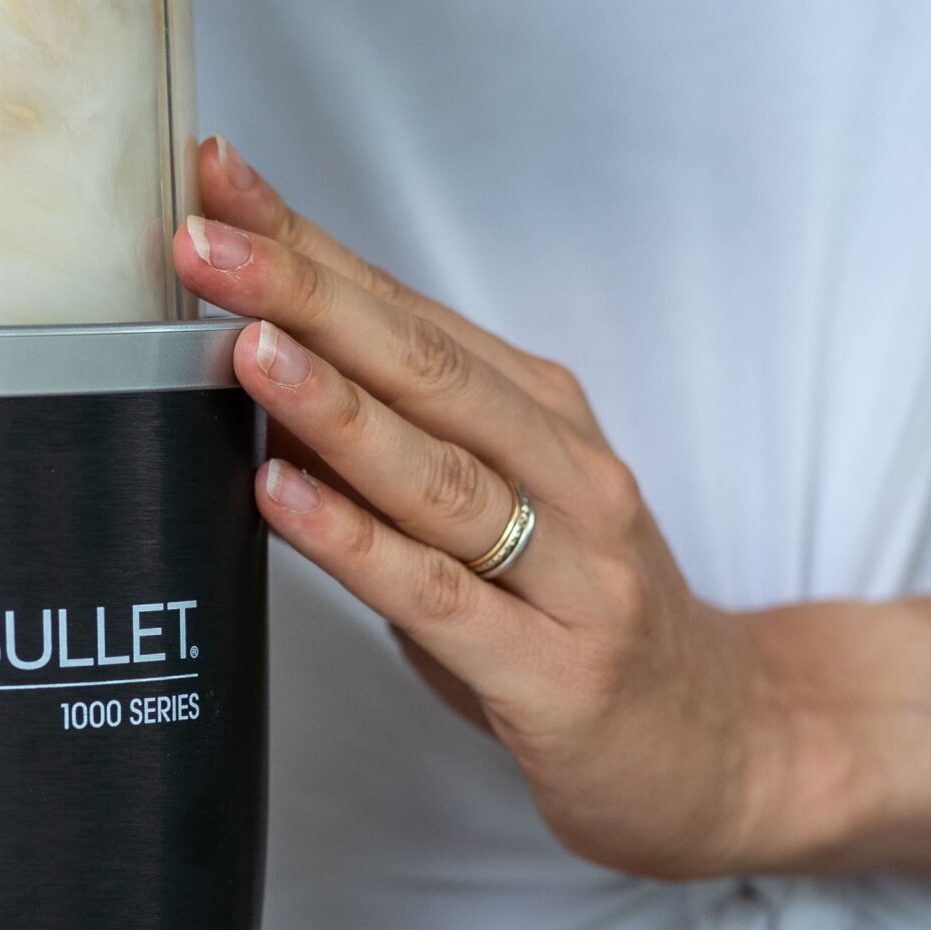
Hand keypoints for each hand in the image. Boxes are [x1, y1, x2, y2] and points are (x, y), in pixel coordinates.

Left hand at [170, 140, 791, 882]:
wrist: (723, 749)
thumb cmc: (581, 626)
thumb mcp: (501, 518)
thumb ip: (392, 457)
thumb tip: (255, 379)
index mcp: (545, 417)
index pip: (408, 313)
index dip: (311, 246)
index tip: (219, 180)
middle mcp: (569, 474)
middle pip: (424, 367)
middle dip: (307, 294)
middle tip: (207, 237)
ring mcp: (574, 573)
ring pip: (440, 472)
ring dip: (335, 403)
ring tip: (246, 345)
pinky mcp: (558, 673)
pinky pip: (442, 597)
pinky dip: (358, 543)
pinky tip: (285, 496)